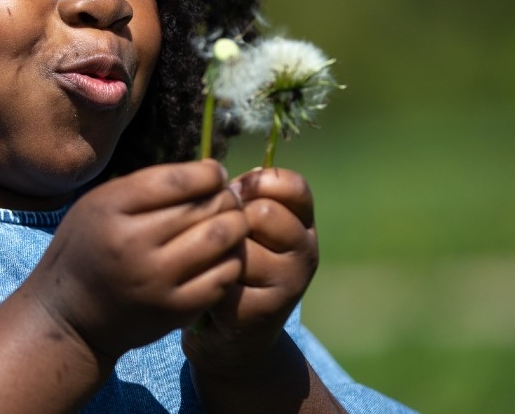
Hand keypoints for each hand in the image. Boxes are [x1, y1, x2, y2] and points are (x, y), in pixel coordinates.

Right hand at [25, 159, 248, 359]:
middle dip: (226, 197)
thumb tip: (207, 173)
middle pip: (204, 207)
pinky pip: (224, 275)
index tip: (214, 172)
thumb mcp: (97, 204)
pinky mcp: (176, 310)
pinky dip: (232, 258)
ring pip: (222, 239)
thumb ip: (144, 186)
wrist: (70, 316)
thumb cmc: (86, 249)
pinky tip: (225, 253)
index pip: (178, 180)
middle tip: (228, 198)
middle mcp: (133, 244)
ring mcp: (157, 281)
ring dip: (236, 225)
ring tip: (233, 221)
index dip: (208, 172)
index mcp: (111, 209)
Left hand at [182, 166, 318, 373]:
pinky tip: (209, 285)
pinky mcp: (265, 310)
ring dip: (218, 250)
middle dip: (232, 219)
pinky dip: (209, 276)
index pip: (292, 186)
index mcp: (303, 224)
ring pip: (243, 245)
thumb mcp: (244, 228)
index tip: (236, 194)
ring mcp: (290, 283)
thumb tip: (222, 179)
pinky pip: (227, 275)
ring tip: (213, 261)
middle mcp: (306, 252)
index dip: (258, 182)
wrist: (232, 336)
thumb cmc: (232, 267)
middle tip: (219, 234)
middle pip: (265, 212)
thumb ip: (242, 200)